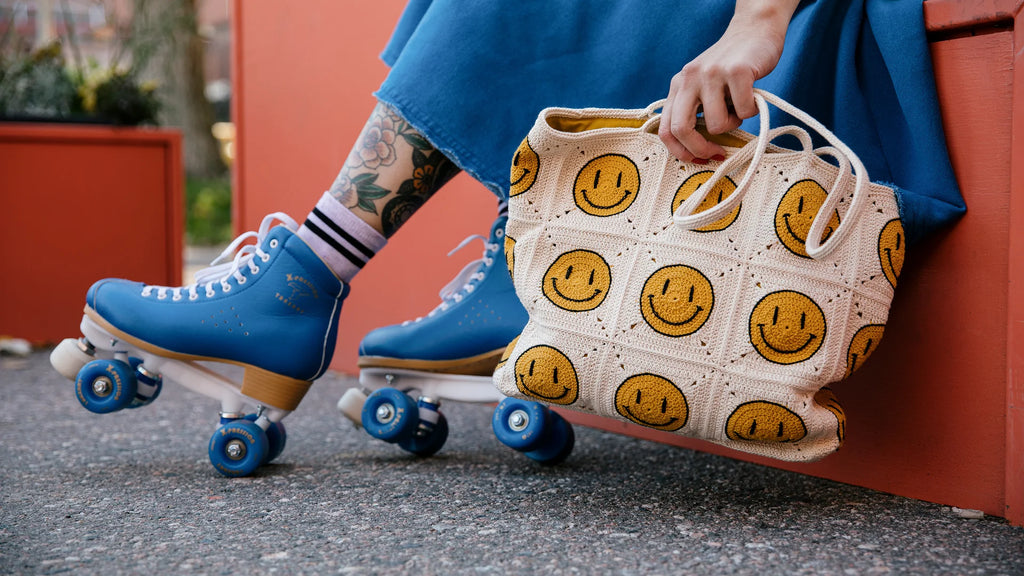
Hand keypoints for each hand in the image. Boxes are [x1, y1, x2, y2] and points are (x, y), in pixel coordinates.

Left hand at [659, 0, 798, 162]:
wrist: (754, 30)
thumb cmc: (730, 68)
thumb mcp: (702, 87)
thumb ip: (694, 111)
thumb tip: (695, 152)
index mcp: (677, 86)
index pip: (665, 128)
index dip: (679, 151)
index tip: (698, 160)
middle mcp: (688, 79)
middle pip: (681, 129)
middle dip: (699, 148)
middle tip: (716, 152)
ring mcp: (712, 74)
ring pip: (717, 124)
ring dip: (733, 123)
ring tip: (739, 106)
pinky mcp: (736, 71)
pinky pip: (743, 110)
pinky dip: (751, 111)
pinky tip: (752, 96)